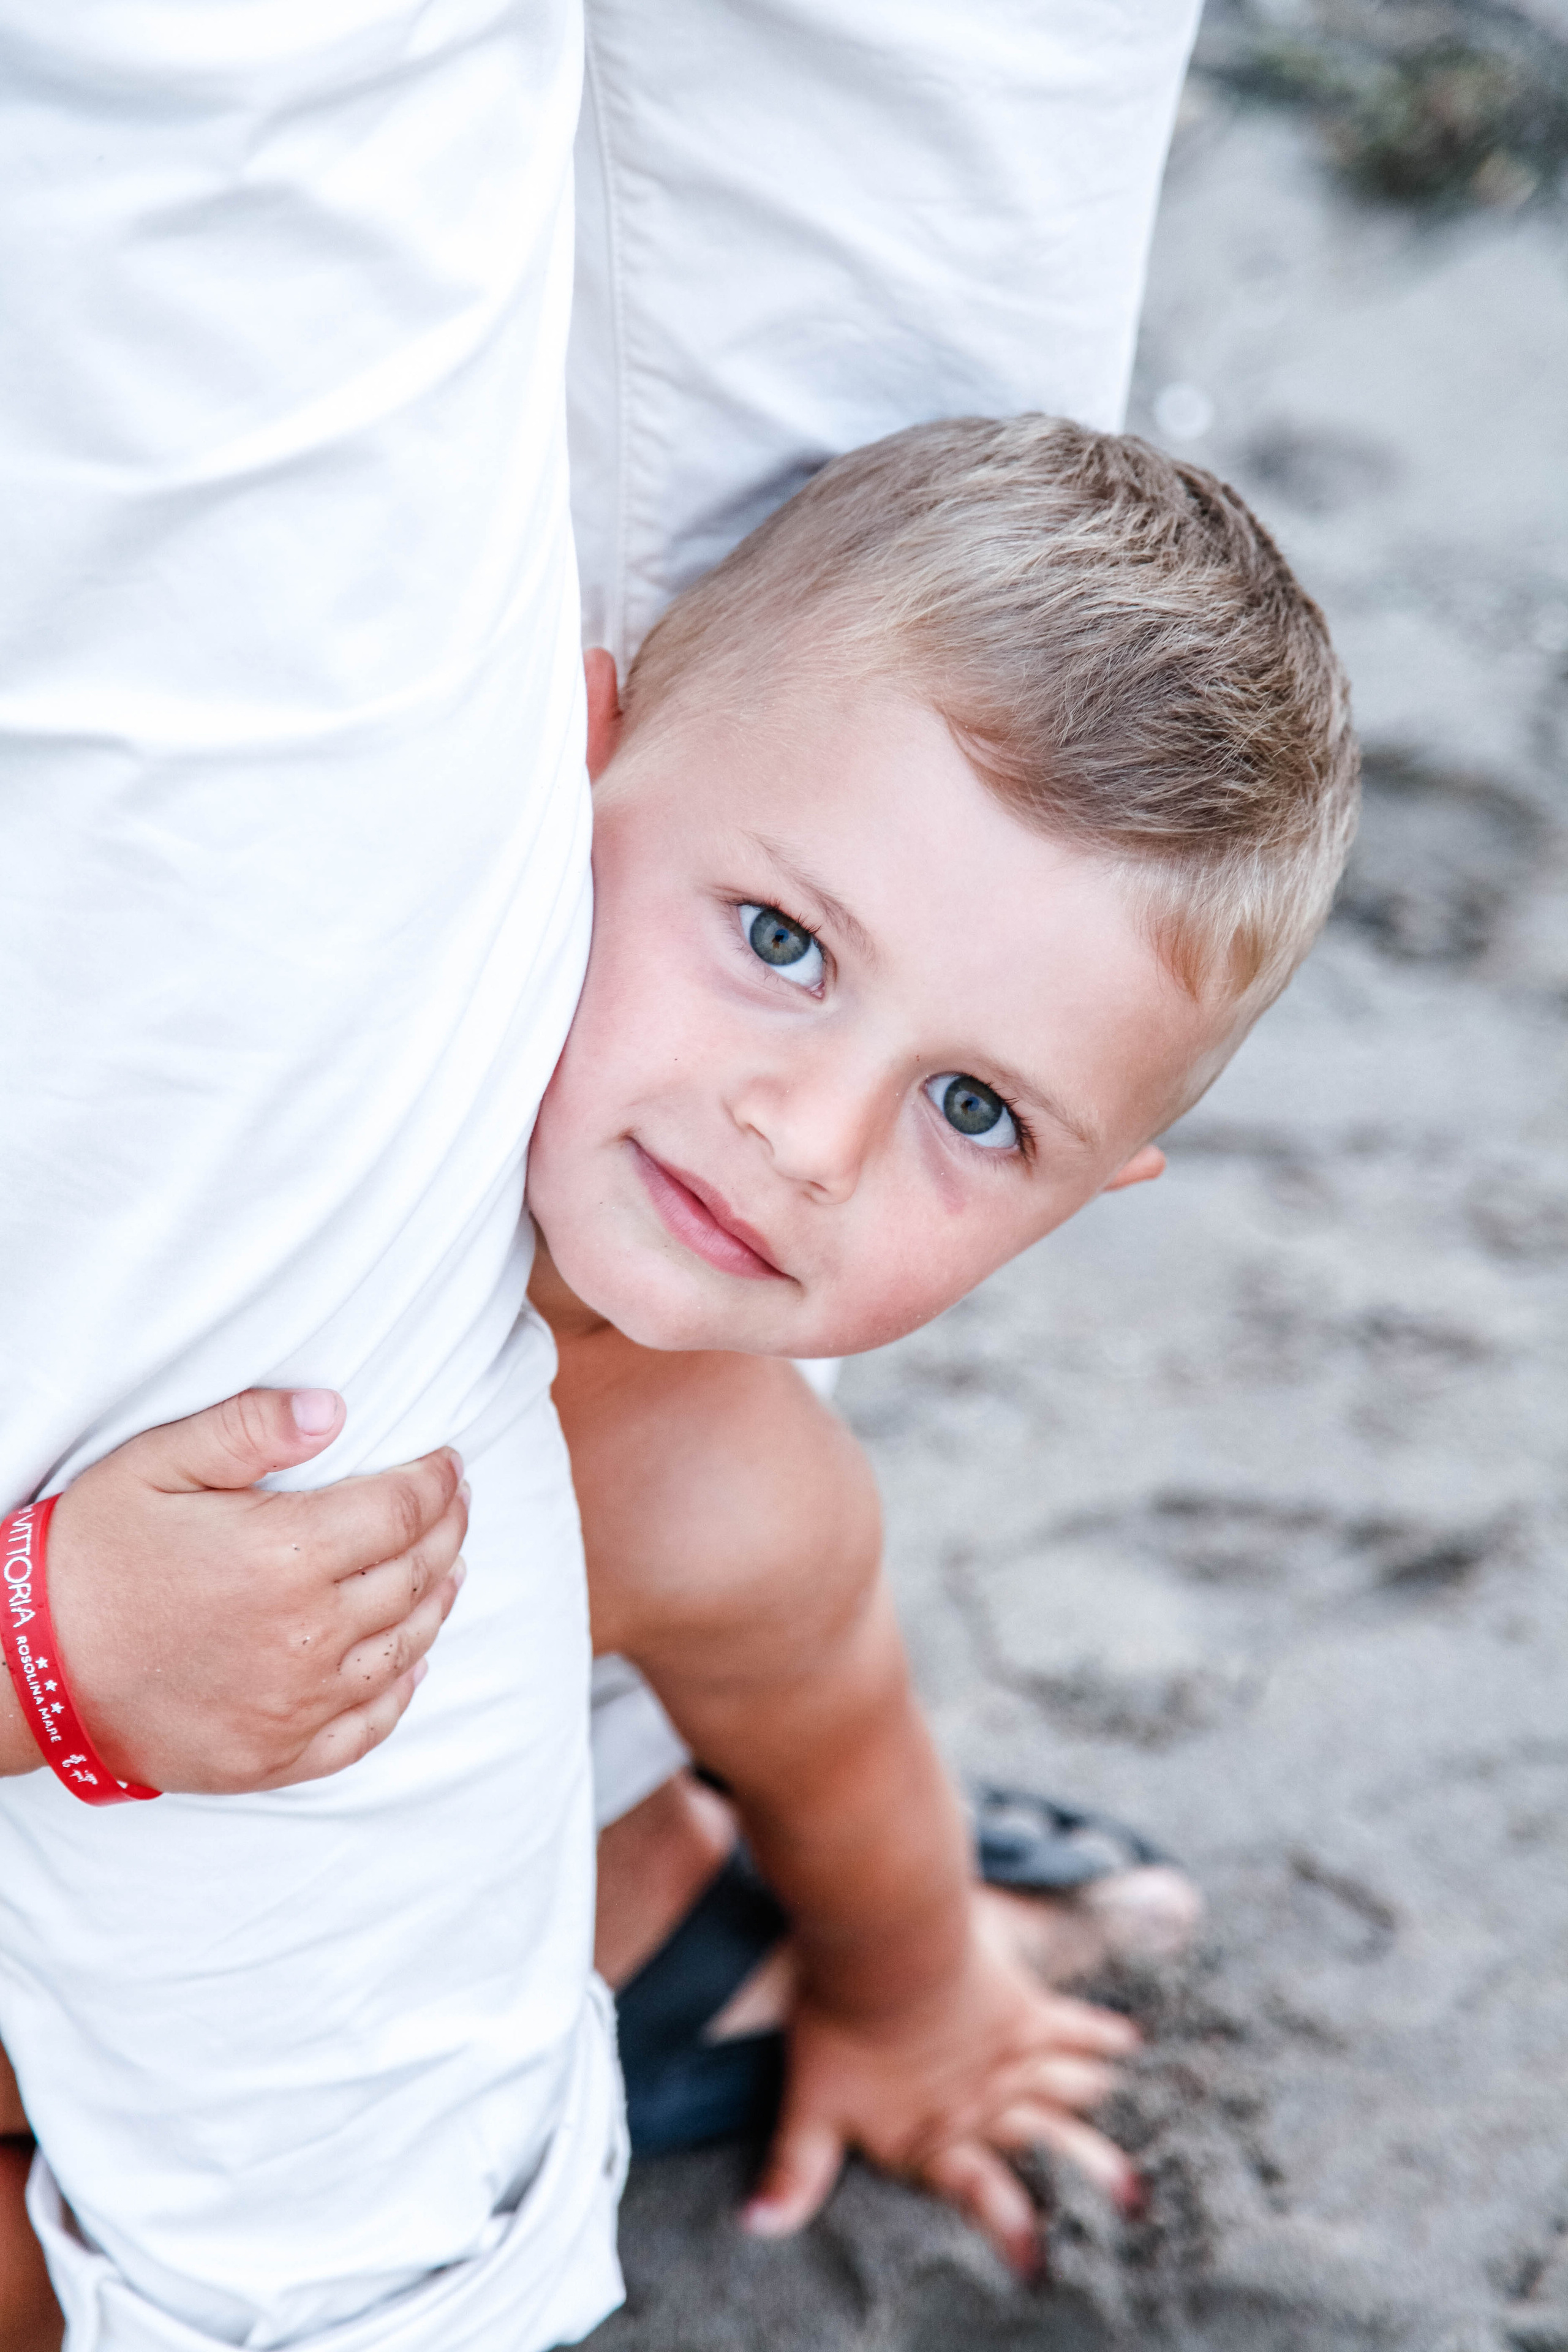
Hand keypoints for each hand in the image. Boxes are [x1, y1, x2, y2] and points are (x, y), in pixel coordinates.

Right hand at [12, 1389, 465, 1794]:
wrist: (22, 1670)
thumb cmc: (87, 1557)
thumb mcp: (156, 1465)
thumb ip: (250, 1429)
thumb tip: (333, 1408)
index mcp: (286, 1555)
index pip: (402, 1511)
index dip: (438, 1482)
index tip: (450, 1464)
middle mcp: (306, 1636)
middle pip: (415, 1576)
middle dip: (446, 1531)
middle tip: (456, 1505)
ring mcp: (294, 1704)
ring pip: (404, 1649)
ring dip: (437, 1602)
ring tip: (449, 1569)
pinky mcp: (273, 1757)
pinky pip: (365, 1728)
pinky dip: (400, 1692)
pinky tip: (412, 1665)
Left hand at [742, 1914, 1141, 2277]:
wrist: (882, 1948)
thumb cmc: (840, 2024)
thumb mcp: (811, 2104)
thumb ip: (796, 2172)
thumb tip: (755, 2230)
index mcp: (933, 2136)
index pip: (979, 2195)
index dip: (1012, 2229)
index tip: (1042, 2263)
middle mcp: (982, 2105)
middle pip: (1045, 2147)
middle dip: (1089, 2175)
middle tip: (1134, 2199)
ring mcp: (1007, 2056)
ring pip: (1066, 2091)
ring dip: (1098, 2105)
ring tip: (1134, 2121)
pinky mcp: (1019, 2006)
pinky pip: (1070, 2027)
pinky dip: (1100, 2036)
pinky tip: (1130, 2040)